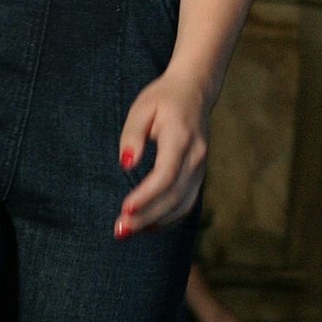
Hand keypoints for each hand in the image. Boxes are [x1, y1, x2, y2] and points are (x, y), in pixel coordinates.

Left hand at [114, 68, 208, 236]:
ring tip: (128, 231)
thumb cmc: (164, 98)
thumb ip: (133, 135)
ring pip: (182, 204)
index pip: (166, 174)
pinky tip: (148, 224)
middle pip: (174, 195)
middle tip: (120, 230)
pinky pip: (186, 202)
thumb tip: (127, 165)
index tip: (125, 208)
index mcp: (181, 137)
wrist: (195, 90)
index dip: (147, 196)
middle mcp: (196, 156)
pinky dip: (168, 217)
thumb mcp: (142, 107)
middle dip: (147, 216)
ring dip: (156, 221)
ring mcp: (201, 167)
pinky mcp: (199, 174)